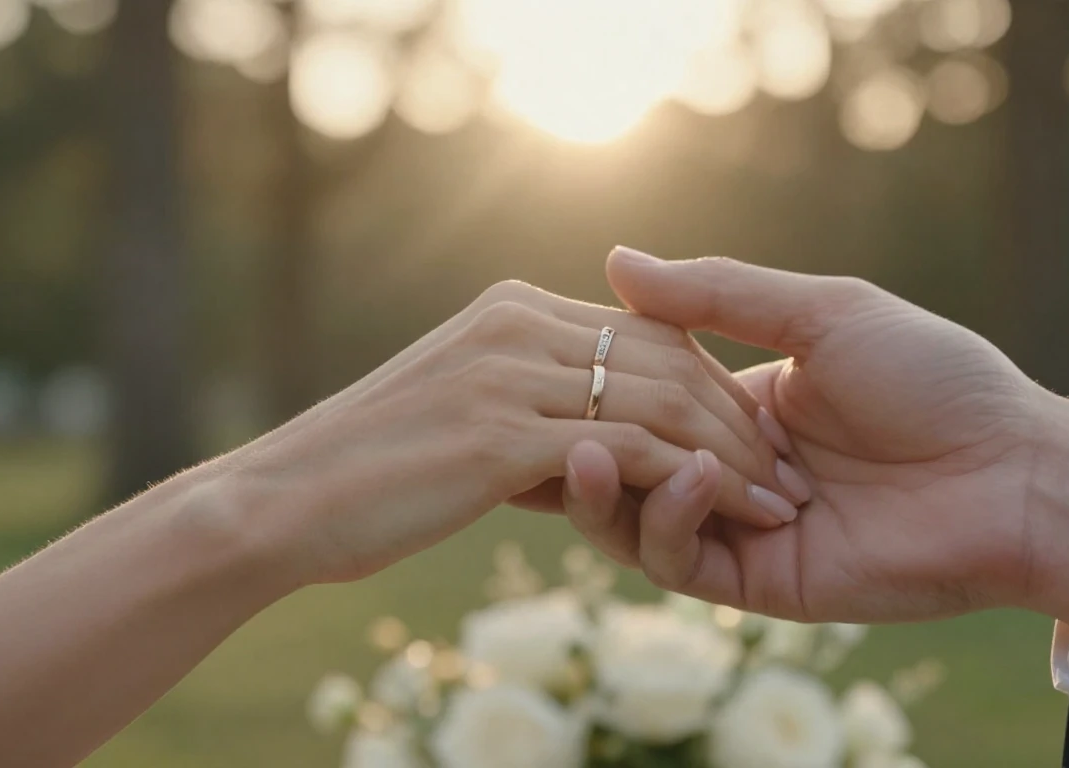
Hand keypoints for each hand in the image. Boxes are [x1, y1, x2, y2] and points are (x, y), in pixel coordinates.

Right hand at [208, 280, 806, 586]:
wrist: (279, 503)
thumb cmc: (366, 473)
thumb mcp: (457, 416)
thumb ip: (527, 408)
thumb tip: (586, 443)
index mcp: (511, 312)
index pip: (644, 332)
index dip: (710, 384)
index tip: (754, 435)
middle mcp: (518, 326)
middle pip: (667, 357)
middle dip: (738, 416)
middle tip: (788, 470)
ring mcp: (511, 375)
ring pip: (661, 399)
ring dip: (732, 453)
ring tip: (782, 500)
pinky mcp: (504, 434)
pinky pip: (632, 449)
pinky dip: (697, 482)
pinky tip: (735, 517)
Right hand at [564, 249, 1068, 624]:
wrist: (1014, 471)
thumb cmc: (934, 379)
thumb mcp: (821, 312)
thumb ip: (718, 293)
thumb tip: (615, 259)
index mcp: (743, 402)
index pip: (639, 395)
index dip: (594, 380)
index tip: (552, 353)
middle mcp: (731, 466)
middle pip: (622, 460)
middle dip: (580, 436)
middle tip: (536, 412)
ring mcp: (740, 528)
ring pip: (633, 520)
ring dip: (603, 486)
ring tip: (586, 451)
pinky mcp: (758, 581)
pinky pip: (680, 562)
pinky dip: (666, 522)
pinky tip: (690, 480)